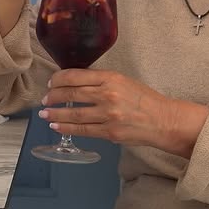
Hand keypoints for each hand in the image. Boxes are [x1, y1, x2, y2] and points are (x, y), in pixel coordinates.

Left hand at [39, 69, 208, 157]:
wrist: (164, 120)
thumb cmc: (144, 99)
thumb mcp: (123, 81)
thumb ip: (101, 82)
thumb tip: (75, 84)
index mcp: (111, 78)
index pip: (75, 76)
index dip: (58, 79)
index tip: (51, 83)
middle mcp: (107, 94)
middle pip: (70, 94)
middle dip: (52, 97)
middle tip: (44, 99)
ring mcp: (108, 114)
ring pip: (73, 114)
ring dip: (54, 115)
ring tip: (44, 114)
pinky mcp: (109, 132)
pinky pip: (82, 130)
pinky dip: (66, 128)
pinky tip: (56, 127)